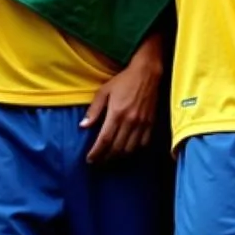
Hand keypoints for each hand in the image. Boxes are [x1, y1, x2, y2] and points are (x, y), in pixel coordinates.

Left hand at [81, 35, 162, 163]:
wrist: (147, 72)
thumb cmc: (124, 80)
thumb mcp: (104, 90)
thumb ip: (94, 109)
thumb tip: (83, 126)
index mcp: (116, 113)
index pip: (104, 141)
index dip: (96, 153)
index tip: (89, 159)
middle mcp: (130, 121)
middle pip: (116, 149)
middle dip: (105, 159)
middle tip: (98, 162)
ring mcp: (142, 123)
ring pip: (130, 149)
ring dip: (119, 157)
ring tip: (111, 157)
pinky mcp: (151, 123)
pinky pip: (143, 144)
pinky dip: (135, 150)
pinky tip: (128, 150)